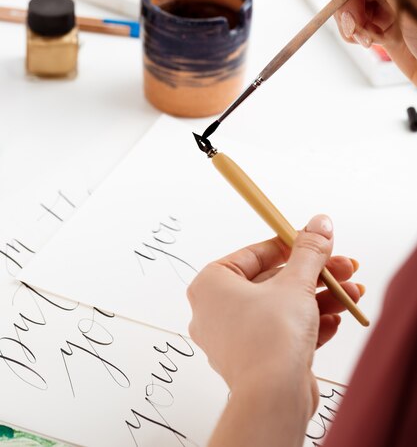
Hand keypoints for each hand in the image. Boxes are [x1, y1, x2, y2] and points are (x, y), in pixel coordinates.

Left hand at [187, 215, 362, 416]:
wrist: (273, 399)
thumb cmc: (270, 337)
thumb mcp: (296, 282)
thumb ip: (309, 250)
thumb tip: (319, 223)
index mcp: (212, 284)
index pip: (254, 254)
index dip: (289, 245)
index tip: (313, 240)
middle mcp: (216, 311)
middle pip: (273, 281)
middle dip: (314, 275)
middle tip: (342, 267)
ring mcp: (234, 338)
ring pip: (281, 308)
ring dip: (319, 299)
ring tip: (351, 294)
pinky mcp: (254, 361)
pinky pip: (282, 334)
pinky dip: (309, 325)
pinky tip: (335, 320)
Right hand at [326, 0, 416, 83]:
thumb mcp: (409, 4)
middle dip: (346, 4)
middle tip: (353, 26)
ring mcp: (390, 4)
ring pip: (352, 4)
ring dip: (351, 23)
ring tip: (366, 40)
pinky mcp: (387, 27)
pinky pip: (359, 25)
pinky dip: (357, 35)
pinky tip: (369, 42)